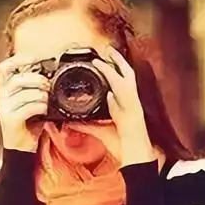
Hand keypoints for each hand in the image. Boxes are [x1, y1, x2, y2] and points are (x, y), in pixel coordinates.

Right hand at [0, 55, 49, 151]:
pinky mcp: (10, 120)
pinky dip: (40, 106)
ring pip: (23, 93)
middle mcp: (2, 97)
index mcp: (6, 90)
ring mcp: (4, 109)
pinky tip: (45, 109)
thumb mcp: (32, 102)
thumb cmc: (29, 123)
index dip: (19, 59)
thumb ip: (36, 88)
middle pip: (16, 78)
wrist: (22, 147)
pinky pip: (27, 107)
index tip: (35, 59)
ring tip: (48, 99)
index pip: (4, 67)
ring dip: (41, 94)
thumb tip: (52, 75)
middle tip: (48, 84)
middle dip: (36, 78)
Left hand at [93, 46, 154, 165]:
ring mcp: (133, 103)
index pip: (118, 84)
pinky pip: (127, 90)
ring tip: (108, 54)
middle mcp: (129, 101)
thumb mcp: (99, 131)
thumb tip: (70, 122)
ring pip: (126, 78)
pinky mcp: (135, 108)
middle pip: (125, 76)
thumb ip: (85, 124)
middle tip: (107, 50)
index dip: (110, 72)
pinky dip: (117, 81)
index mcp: (123, 106)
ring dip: (117, 65)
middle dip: (117, 62)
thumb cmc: (122, 144)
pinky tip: (108, 74)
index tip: (100, 63)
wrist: (134, 154)